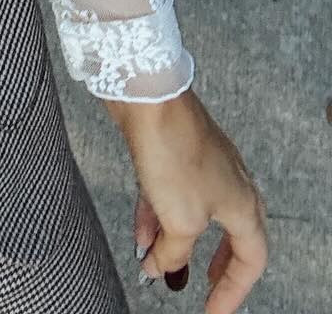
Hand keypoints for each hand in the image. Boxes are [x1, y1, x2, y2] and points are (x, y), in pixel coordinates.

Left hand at [102, 88, 267, 311]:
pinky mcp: (175, 153)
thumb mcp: (179, 220)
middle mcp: (231, 185)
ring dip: (175, 242)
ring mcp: (203, 167)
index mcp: (244, 205)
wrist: (149, 98)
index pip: (251, 260)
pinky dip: (157, 217)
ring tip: (155, 264)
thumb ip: (173, 253)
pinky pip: (170, 195)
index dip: (233, 291)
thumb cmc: (175, 152)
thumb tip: (161, 267)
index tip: (214, 312)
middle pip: (230, 237)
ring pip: (194, 216)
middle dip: (214, 264)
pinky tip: (140, 235)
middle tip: (204, 288)